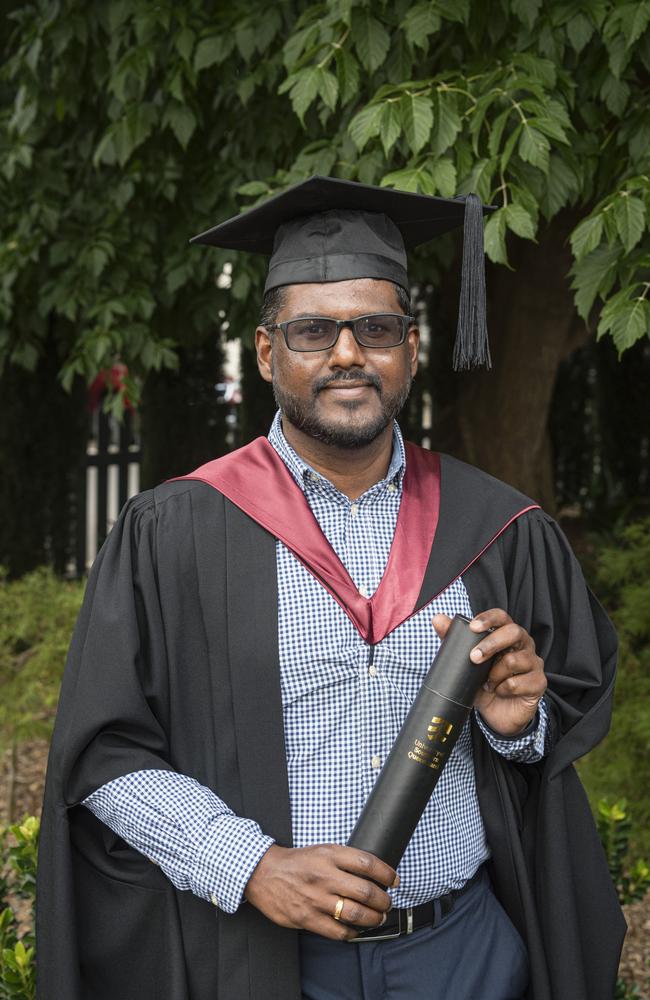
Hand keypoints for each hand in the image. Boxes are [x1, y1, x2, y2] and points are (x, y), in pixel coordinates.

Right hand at [243, 843, 397, 939]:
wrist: (263, 873)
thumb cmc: (296, 862)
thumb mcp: (322, 850)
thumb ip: (345, 860)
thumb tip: (373, 873)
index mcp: (329, 855)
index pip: (367, 863)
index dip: (386, 873)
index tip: (394, 880)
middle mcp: (324, 876)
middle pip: (366, 891)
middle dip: (383, 901)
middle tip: (386, 903)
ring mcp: (316, 898)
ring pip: (355, 913)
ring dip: (373, 918)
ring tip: (377, 917)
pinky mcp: (306, 918)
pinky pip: (337, 931)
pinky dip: (352, 932)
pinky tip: (355, 929)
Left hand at [432, 610, 546, 736]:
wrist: (497, 714)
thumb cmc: (484, 682)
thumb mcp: (466, 662)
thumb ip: (454, 640)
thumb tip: (437, 618)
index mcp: (507, 635)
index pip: (503, 617)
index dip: (489, 619)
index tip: (473, 626)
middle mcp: (524, 645)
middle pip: (513, 632)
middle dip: (491, 644)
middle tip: (473, 658)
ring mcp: (534, 663)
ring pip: (513, 660)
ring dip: (494, 675)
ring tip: (487, 683)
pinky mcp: (539, 683)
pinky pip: (518, 682)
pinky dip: (503, 689)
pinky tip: (499, 692)